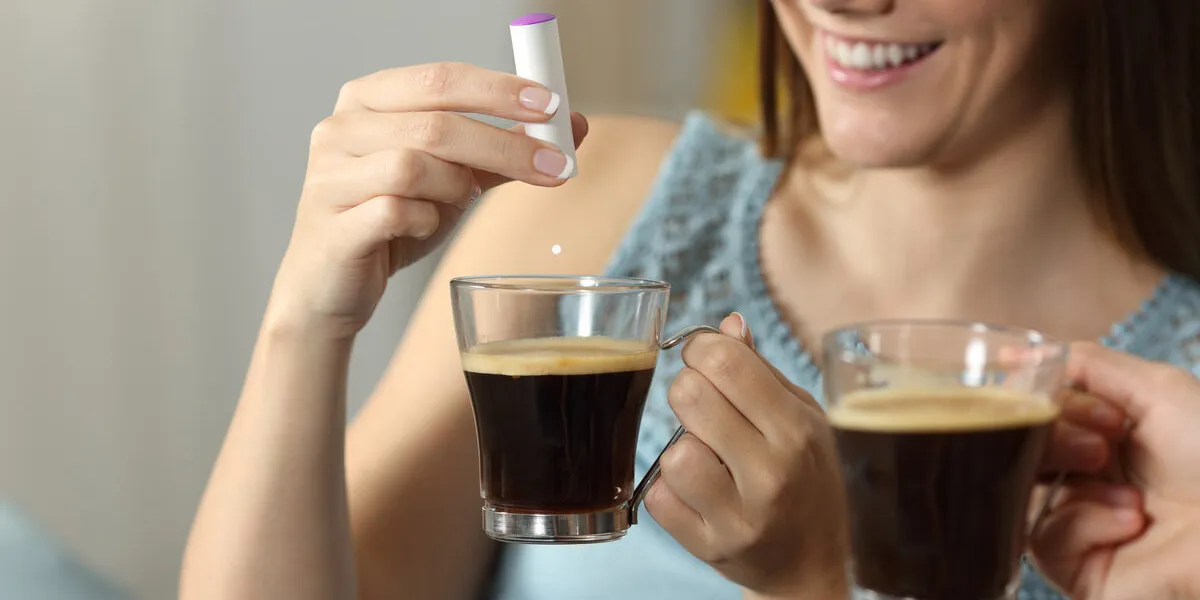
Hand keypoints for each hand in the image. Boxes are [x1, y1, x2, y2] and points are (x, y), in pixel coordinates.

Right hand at [268, 62, 588, 335]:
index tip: (551, 105)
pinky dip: (424, 220)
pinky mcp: (332, 225)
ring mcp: (328, 176)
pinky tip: (424, 226)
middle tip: (554, 164)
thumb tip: (571, 127)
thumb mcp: (450, 179)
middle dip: (504, 143)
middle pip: (434, 122)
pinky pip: (394, 211)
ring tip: (458, 203)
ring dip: (455, 187)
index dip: (499, 90)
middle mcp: (340, 128)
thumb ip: (502, 151)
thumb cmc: (389, 222)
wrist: (331, 286)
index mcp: (368, 100)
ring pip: (414, 165)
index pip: (441, 78)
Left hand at [647, 313, 847, 597]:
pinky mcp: (708, 547)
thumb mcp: (802, 419)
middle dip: (687, 391)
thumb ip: (760, 372)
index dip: (701, 349)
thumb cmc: (806, 479)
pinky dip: (667, 489)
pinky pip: (657, 497)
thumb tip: (727, 324)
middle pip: (689, 396)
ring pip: (672, 452)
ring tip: (706, 457)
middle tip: (702, 408)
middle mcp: (770, 473)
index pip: (725, 360)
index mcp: (795, 430)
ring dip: (681, 448)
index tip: (704, 359)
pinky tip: (696, 491)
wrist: (810, 565)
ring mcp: (739, 516)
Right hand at [1029, 343, 1199, 599]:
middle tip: (1101, 447)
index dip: (1045, 402)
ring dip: (1076, 482)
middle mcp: (1086, 477)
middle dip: (1056, 439)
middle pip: (1021, 447)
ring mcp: (1078, 522)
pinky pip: (1043, 537)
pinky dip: (1085, 523)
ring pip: (1021, 490)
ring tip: (1131, 494)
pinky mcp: (1075, 567)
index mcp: (1103, 434)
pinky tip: (1131, 523)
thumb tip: (1013, 352)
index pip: (1036, 410)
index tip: (1076, 401)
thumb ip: (1085, 364)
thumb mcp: (1157, 389)